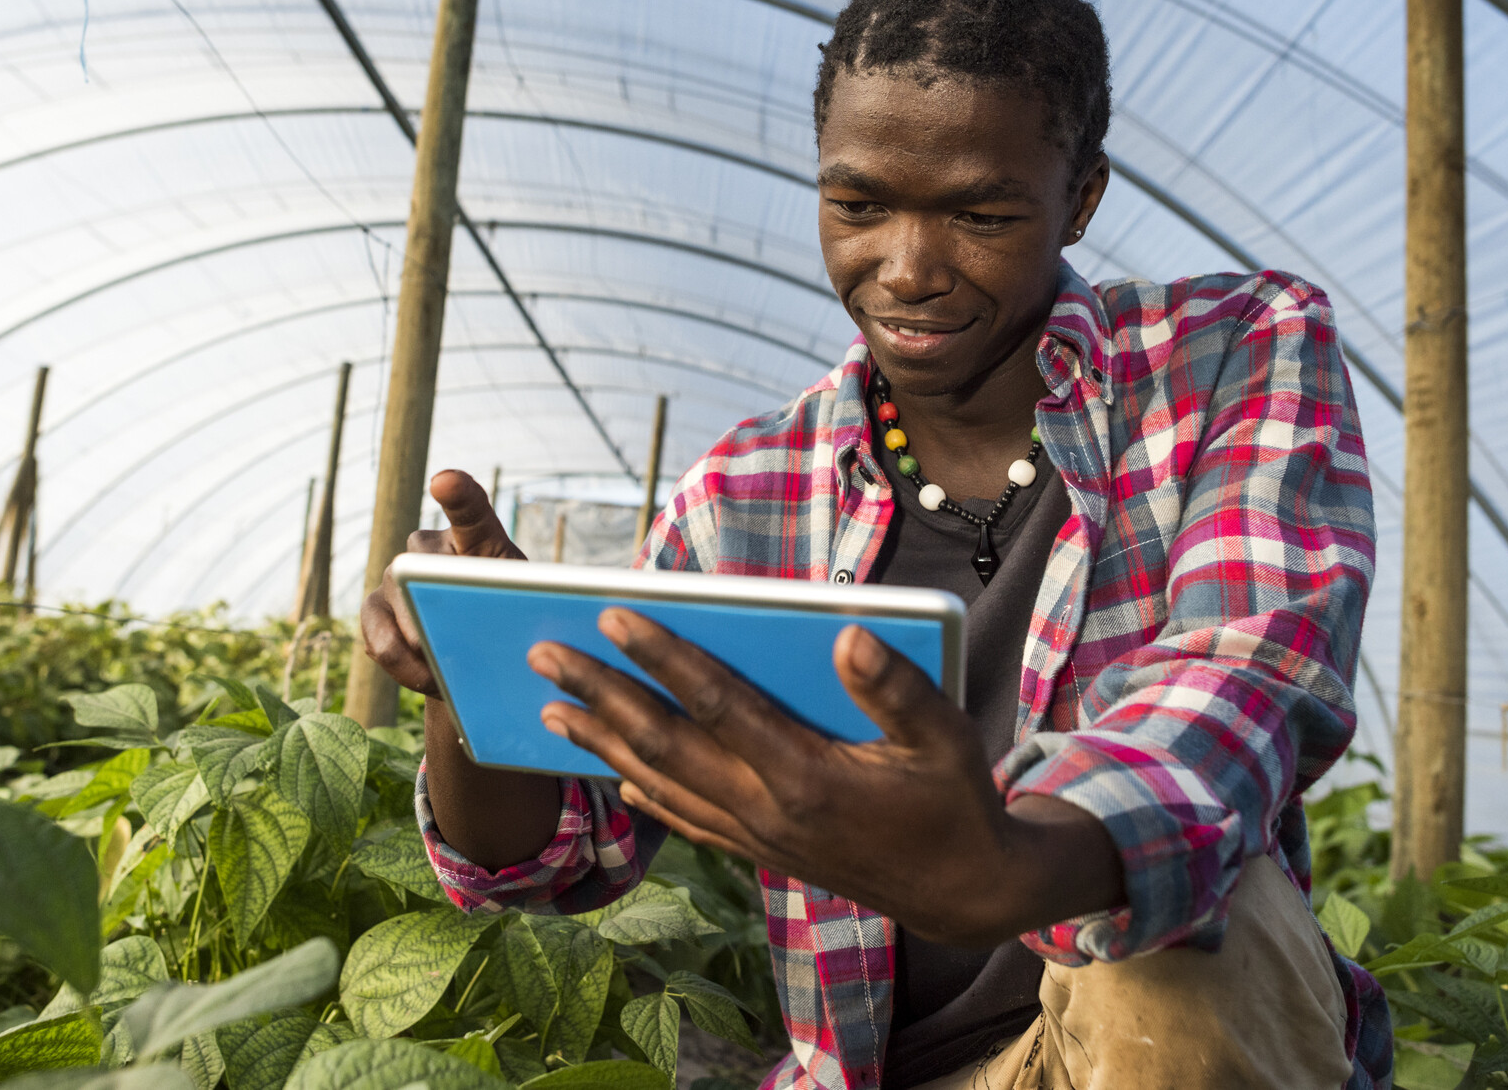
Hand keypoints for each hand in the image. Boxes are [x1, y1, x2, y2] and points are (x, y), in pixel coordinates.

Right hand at [362, 470, 557, 870]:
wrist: (479, 657)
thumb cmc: (513, 624)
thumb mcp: (529, 612)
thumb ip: (529, 610)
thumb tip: (549, 636)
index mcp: (477, 540)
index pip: (469, 509)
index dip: (458, 495)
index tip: (444, 481)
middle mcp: (427, 547)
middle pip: (418, 571)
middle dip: (428, 614)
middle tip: (449, 650)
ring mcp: (393, 576)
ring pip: (392, 609)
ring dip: (416, 650)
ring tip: (441, 677)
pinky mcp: (373, 612)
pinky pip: (377, 640)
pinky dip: (402, 668)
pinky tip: (425, 680)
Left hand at [530, 608, 1124, 945]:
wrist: (965, 893)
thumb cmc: (956, 802)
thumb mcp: (948, 738)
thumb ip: (896, 689)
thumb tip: (847, 633)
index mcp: (805, 777)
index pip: (715, 703)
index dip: (661, 656)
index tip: (611, 615)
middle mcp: (766, 811)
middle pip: (662, 744)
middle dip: (599, 694)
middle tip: (543, 653)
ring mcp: (756, 838)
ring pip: (660, 785)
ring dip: (601, 743)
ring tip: (548, 708)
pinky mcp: (761, 853)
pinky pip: (687, 821)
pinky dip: (644, 795)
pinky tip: (615, 775)